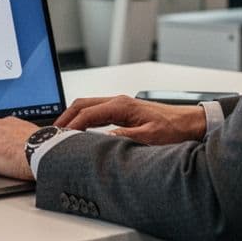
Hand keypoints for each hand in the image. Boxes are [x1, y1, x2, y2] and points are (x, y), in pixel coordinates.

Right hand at [55, 95, 206, 144]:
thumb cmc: (173, 128)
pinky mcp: (123, 110)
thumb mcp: (150, 137)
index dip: (71, 126)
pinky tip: (81, 129)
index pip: (88, 114)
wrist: (189, 122)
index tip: (60, 137)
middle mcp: (118, 101)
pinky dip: (83, 118)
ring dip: (73, 116)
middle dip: (65, 116)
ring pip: (88, 105)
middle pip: (82, 104)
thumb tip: (105, 139)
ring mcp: (120, 104)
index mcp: (122, 106)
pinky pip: (96, 111)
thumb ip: (126, 137)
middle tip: (52, 132)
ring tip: (62, 132)